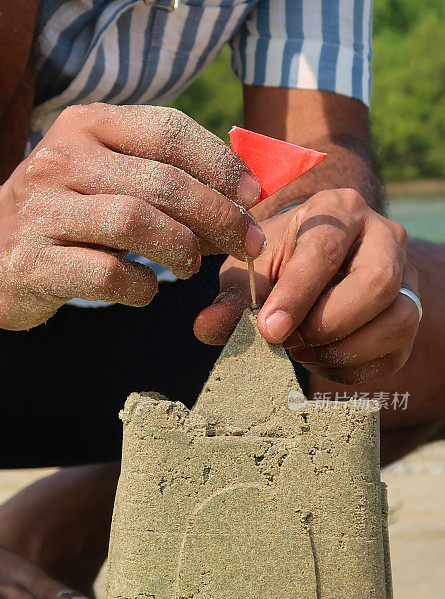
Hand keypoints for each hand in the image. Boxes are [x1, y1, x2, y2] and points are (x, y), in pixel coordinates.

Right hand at [0, 104, 264, 329]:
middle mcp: (61, 159)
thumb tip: (240, 201)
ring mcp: (42, 210)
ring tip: (190, 266)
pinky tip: (144, 291)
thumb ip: (160, 177)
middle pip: (161, 181)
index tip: (253, 196)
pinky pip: (107, 273)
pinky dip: (141, 288)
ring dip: (181, 248)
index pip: (167, 130)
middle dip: (219, 215)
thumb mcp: (103, 176)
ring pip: (134, 221)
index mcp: (86, 126)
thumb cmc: (63, 213)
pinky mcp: (33, 262)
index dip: (220, 164)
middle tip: (247, 244)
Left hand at [195, 188, 418, 383]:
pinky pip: (395, 353)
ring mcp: (406, 277)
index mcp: (339, 211)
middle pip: (377, 284)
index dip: (297, 295)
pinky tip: (322, 359)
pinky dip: (353, 367)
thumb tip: (206, 329)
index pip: (325, 251)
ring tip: (302, 350)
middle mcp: (384, 237)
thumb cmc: (278, 261)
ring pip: (399, 321)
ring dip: (345, 349)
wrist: (314, 262)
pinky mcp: (411, 314)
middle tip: (288, 340)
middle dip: (328, 324)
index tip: (269, 329)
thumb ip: (231, 299)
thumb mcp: (250, 270)